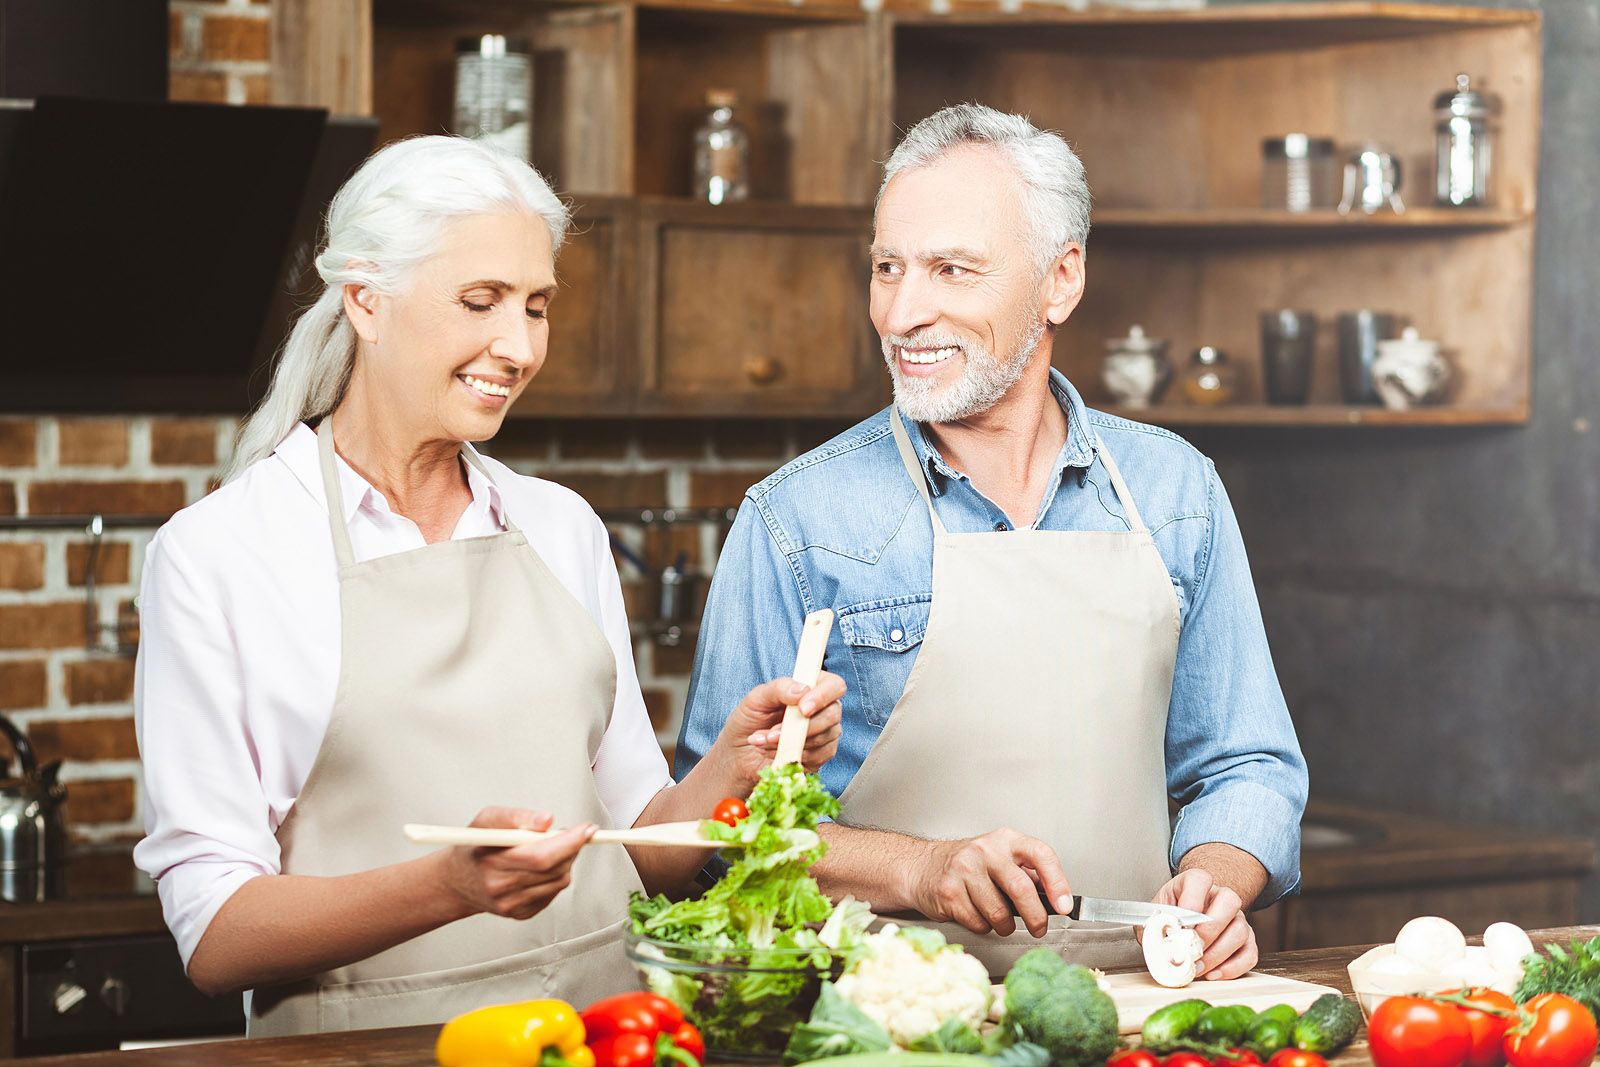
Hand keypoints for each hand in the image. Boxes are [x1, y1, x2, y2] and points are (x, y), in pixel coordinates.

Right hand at [441, 807, 592, 919]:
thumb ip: (517, 816)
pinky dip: (556, 875)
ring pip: (558, 881)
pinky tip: (542, 866)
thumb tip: (547, 820)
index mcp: (491, 862)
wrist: (457, 881)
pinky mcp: (520, 914)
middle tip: (575, 832)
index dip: (569, 842)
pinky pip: (553, 893)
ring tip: (552, 847)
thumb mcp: (488, 819)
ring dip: (566, 861)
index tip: (586, 828)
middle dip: (572, 848)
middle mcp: (500, 888)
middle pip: (553, 870)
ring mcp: (511, 905)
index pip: (540, 856)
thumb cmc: (475, 846)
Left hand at [717, 671, 845, 785]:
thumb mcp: (756, 699)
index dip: (823, 696)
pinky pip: (817, 757)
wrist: (739, 754)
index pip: (834, 686)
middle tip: (772, 732)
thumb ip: (779, 689)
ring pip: (824, 737)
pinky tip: (772, 752)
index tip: (803, 708)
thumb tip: (803, 690)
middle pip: (833, 714)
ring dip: (789, 741)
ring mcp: (824, 734)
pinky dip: (791, 755)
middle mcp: (823, 710)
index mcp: (811, 688)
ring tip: (764, 740)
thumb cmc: (749, 721)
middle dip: (801, 726)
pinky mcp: (820, 757)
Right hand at [909, 828, 1072, 938]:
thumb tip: (1056, 902)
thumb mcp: (1001, 859)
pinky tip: (975, 913)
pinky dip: (983, 927)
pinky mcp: (949, 891)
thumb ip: (1027, 875)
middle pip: (1021, 888)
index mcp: (1006, 840)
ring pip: (999, 913)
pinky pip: (979, 923)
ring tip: (999, 919)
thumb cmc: (970, 867)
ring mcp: (964, 869)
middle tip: (1039, 928)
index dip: (1057, 882)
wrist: (923, 867)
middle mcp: (985, 850)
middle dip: (1036, 917)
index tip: (1064, 906)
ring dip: (1005, 926)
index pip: (1040, 854)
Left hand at [1155, 867, 1256, 979]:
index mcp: (1195, 882)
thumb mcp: (1155, 913)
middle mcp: (1220, 896)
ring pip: (1240, 931)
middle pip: (1229, 902)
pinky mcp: (1246, 940)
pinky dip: (1232, 968)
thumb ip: (1153, 924)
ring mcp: (1237, 918)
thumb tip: (1156, 939)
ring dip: (1217, 954)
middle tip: (1191, 949)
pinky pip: (1249, 954)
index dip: (1192, 900)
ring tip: (1197, 967)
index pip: (1200, 879)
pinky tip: (1213, 974)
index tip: (1181, 924)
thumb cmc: (1169, 915)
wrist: (1183, 921)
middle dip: (1209, 931)